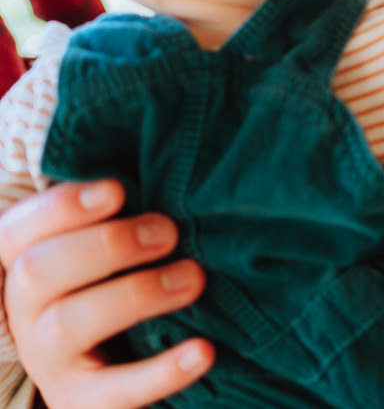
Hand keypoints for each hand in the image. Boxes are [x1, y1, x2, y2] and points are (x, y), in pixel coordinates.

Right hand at [0, 180, 212, 408]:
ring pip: (66, 325)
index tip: (117, 190)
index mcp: (26, 266)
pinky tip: (203, 350)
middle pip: (36, 272)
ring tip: (194, 278)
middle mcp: (26, 313)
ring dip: (135, 295)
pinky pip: (112, 395)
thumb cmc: (127, 280)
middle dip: (107, 246)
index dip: (60, 208)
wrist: (126, 370)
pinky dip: (160, 372)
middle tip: (170, 232)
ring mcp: (49, 363)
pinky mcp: (83, 404)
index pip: (15, 231)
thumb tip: (173, 159)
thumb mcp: (115, 247)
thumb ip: (123, 214)